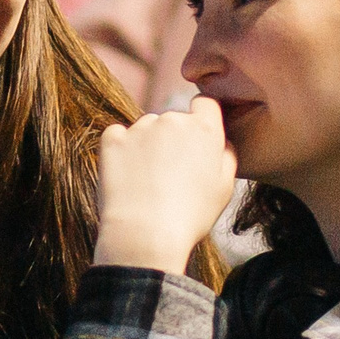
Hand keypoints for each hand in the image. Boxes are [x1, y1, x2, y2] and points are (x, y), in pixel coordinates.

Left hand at [90, 99, 238, 274]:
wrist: (146, 234)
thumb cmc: (190, 215)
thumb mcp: (225, 188)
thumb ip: (226, 155)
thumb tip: (220, 141)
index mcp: (205, 129)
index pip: (206, 104)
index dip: (201, 119)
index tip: (194, 142)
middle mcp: (173, 120)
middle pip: (174, 119)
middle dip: (172, 140)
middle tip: (170, 175)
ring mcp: (140, 127)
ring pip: (146, 128)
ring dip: (147, 145)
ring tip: (147, 182)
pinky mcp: (113, 139)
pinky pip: (117, 136)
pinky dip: (121, 150)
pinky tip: (127, 177)